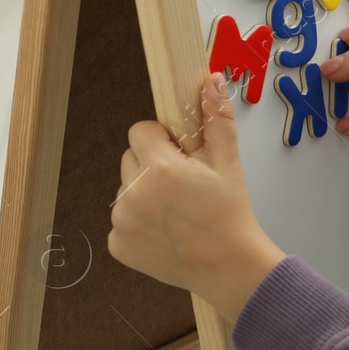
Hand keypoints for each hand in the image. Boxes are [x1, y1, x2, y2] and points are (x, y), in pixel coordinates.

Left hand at [108, 73, 285, 322]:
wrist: (230, 267)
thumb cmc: (231, 215)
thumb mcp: (228, 162)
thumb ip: (217, 119)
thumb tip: (212, 82)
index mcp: (159, 169)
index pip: (139, 131)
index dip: (162, 138)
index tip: (181, 155)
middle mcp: (133, 194)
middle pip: (130, 159)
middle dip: (153, 165)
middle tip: (183, 184)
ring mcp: (121, 222)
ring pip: (125, 189)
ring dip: (145, 193)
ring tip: (177, 210)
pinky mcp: (117, 245)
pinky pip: (121, 220)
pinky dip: (139, 223)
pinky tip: (167, 231)